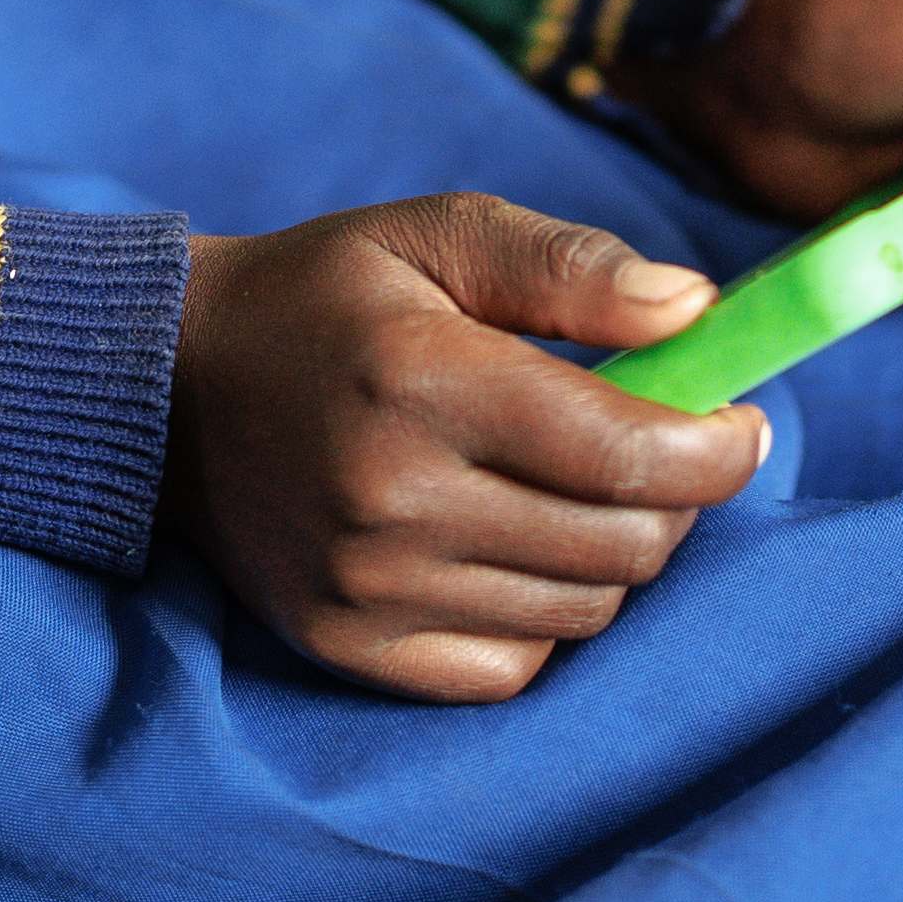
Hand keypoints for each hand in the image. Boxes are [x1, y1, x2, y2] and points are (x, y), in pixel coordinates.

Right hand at [163, 195, 768, 698]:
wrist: (162, 389)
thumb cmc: (324, 296)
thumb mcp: (434, 235)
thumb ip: (569, 266)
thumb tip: (699, 312)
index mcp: (424, 379)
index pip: (628, 454)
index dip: (719, 447)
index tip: (740, 418)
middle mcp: (393, 498)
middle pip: (624, 546)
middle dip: (677, 497)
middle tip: (660, 445)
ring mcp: (366, 588)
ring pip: (581, 611)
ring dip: (613, 553)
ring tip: (575, 487)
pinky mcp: (347, 647)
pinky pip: (511, 666)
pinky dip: (542, 615)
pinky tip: (510, 546)